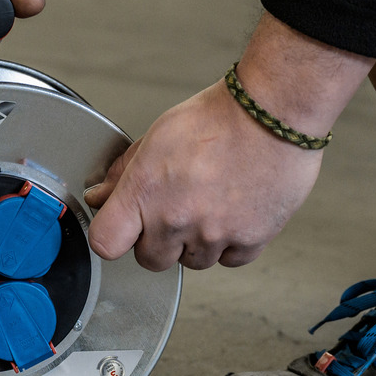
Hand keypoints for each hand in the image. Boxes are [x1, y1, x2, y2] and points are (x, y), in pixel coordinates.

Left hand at [84, 81, 324, 270]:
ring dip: (196, 242)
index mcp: (146, 191)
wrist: (274, 113)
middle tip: (176, 209)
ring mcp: (214, 234)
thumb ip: (124, 173)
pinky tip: (234, 212)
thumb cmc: (219, 118)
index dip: (113, 236)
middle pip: (151, 259)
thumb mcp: (158, 136)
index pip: (106, 242)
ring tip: (211, 203)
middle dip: (158, 240)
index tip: (123, 228)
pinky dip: (231, 243)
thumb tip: (102, 196)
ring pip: (192, 262)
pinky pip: (229, 260)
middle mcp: (176, 219)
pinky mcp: (249, 240)